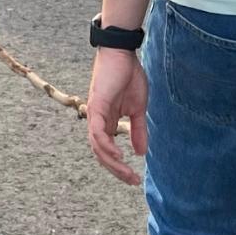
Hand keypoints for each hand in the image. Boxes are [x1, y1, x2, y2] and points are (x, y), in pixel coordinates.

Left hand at [85, 48, 147, 184]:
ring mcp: (95, 114)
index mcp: (106, 122)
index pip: (107, 151)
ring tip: (127, 173)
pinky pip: (98, 133)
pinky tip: (119, 156)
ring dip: (112, 163)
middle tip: (132, 181)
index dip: (119, 167)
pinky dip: (106, 146)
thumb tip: (140, 153)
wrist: (123, 53)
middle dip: (116, 170)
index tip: (135, 178)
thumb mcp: (138, 109)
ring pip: (98, 147)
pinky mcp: (96, 106)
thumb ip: (137, 130)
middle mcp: (97, 121)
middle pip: (101, 154)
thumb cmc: (129, 76)